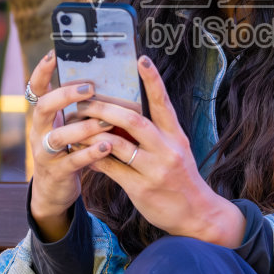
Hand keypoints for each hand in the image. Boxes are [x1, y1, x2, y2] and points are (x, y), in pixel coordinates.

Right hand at [25, 50, 121, 239]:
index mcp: (44, 117)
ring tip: (104, 120)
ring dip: (82, 127)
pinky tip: (106, 146)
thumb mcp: (68, 127)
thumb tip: (104, 80)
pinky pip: (72, 161)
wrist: (54, 190)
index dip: (41, 71)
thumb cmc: (68, 150)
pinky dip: (89, 153)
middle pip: (44, 108)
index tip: (53, 53)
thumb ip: (79, 109)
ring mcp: (45, 153)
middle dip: (65, 96)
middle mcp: (39, 131)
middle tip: (89, 88)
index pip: (37, 88)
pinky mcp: (57, 173)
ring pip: (57, 137)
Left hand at [75, 55, 244, 247]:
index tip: (141, 59)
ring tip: (75, 124)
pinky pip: (110, 168)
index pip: (163, 103)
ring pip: (116, 143)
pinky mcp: (141, 188)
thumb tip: (125, 114)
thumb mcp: (177, 151)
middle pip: (133, 120)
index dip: (152, 81)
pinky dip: (94, 157)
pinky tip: (81, 152)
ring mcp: (154, 169)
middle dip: (105, 108)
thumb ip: (156, 133)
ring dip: (92, 132)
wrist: (197, 215)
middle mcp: (167, 149)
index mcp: (176, 136)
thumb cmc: (182, 178)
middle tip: (84, 99)